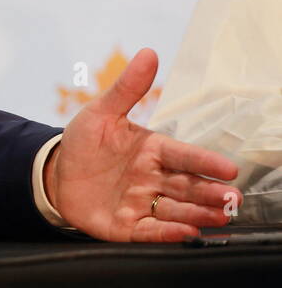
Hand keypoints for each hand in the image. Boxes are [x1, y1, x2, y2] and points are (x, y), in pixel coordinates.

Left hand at [46, 47, 241, 241]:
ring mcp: (142, 203)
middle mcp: (153, 178)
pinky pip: (150, 230)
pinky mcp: (127, 226)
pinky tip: (187, 233)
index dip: (205, 161)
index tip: (229, 167)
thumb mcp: (101, 113)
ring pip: (176, 209)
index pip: (184, 155)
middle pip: (187, 185)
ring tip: (220, 217)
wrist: (54, 174)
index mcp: (152, 150)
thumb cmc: (83, 143)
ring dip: (198, 213)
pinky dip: (168, 232)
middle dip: (210, 192)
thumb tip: (148, 53)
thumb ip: (127, 88)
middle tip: (233, 198)